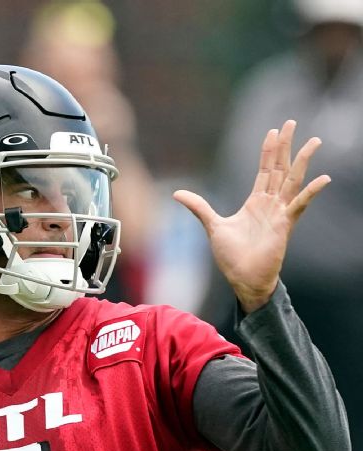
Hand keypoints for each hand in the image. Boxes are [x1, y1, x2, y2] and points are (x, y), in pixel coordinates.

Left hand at [173, 120, 329, 312]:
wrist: (242, 278)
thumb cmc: (232, 256)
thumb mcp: (212, 225)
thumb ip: (198, 207)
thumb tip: (177, 192)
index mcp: (256, 201)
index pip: (265, 170)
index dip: (268, 151)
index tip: (274, 131)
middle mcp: (271, 204)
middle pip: (280, 168)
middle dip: (285, 146)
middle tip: (291, 122)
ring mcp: (280, 213)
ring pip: (293, 181)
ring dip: (302, 161)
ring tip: (314, 141)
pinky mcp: (285, 226)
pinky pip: (299, 205)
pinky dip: (310, 192)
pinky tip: (323, 178)